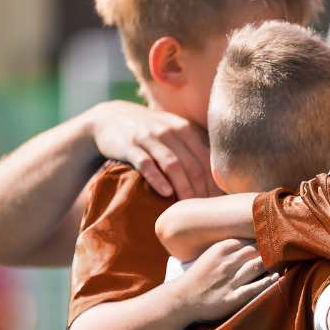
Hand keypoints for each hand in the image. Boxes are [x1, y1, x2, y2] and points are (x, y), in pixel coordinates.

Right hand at [87, 100, 218, 198]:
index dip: (213, 182)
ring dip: (183, 188)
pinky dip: (157, 179)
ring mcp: (148, 137)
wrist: (111, 118)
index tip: (215, 202)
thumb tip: (218, 178)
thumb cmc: (150, 132)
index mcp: (185, 128)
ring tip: (188, 207)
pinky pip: (146, 164)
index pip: (206, 158)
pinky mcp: (129, 146)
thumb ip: (194, 148)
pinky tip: (166, 194)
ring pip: (172, 165)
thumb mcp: (174, 132)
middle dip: (200, 190)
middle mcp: (169, 131)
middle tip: (203, 211)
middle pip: (192, 164)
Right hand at [173, 239, 279, 321]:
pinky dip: (267, 281)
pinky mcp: (233, 297)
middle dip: (271, 249)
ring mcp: (230, 280)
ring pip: (258, 265)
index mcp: (221, 249)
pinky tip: (276, 277)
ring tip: (283, 261)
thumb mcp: (211, 254)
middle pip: (256, 250)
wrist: (181, 299)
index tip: (276, 237)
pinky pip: (255, 287)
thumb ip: (229, 247)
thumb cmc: (198, 276)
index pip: (249, 238)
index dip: (264, 238)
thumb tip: (251, 240)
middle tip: (285, 249)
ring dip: (272, 263)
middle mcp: (227, 262)